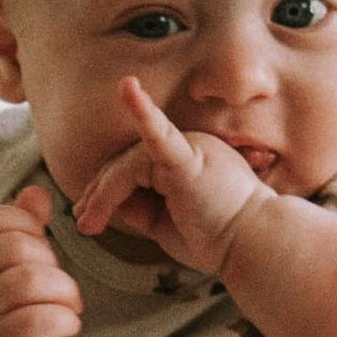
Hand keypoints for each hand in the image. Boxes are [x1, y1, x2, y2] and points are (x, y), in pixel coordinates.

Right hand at [0, 189, 83, 336]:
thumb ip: (16, 227)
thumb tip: (38, 193)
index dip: (27, 226)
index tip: (38, 252)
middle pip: (19, 247)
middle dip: (53, 262)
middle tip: (60, 286)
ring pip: (33, 281)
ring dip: (66, 291)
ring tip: (70, 305)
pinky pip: (40, 320)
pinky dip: (66, 320)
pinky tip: (69, 325)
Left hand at [71, 79, 272, 276]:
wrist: (254, 247)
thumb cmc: (218, 240)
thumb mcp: (166, 224)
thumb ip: (139, 208)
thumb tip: (108, 202)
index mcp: (186, 157)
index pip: (134, 166)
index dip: (107, 191)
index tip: (89, 219)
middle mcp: (188, 144)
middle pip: (126, 163)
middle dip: (99, 194)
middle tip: (82, 222)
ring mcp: (189, 148)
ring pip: (128, 166)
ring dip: (103, 195)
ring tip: (89, 223)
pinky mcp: (188, 159)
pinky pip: (160, 133)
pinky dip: (142, 112)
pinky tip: (127, 88)